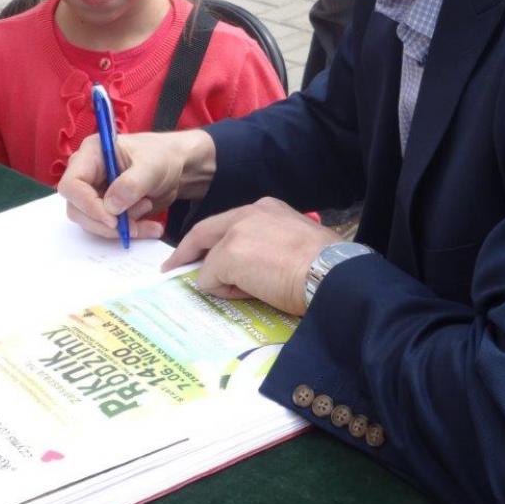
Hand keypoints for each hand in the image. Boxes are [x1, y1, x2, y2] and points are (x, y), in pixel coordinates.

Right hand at [57, 129, 215, 240]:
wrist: (176, 166)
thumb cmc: (162, 156)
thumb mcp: (152, 165)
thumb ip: (131, 184)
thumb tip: (111, 207)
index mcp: (91, 154)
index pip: (71, 185)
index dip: (87, 205)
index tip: (112, 220)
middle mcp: (87, 174)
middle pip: (78, 208)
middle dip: (107, 221)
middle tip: (136, 220)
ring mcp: (95, 193)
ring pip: (93, 222)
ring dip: (122, 227)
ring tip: (148, 209)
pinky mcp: (106, 208)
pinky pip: (109, 228)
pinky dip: (129, 231)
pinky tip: (150, 227)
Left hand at [163, 197, 339, 315]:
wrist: (331, 272)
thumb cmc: (326, 265)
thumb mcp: (297, 244)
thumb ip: (271, 246)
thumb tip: (258, 268)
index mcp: (268, 209)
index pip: (230, 223)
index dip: (213, 240)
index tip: (204, 253)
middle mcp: (249, 213)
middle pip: (205, 231)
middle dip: (187, 250)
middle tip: (173, 266)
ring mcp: (236, 233)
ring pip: (210, 261)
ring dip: (223, 281)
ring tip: (254, 292)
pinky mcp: (228, 255)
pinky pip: (210, 280)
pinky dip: (224, 291)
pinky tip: (251, 294)